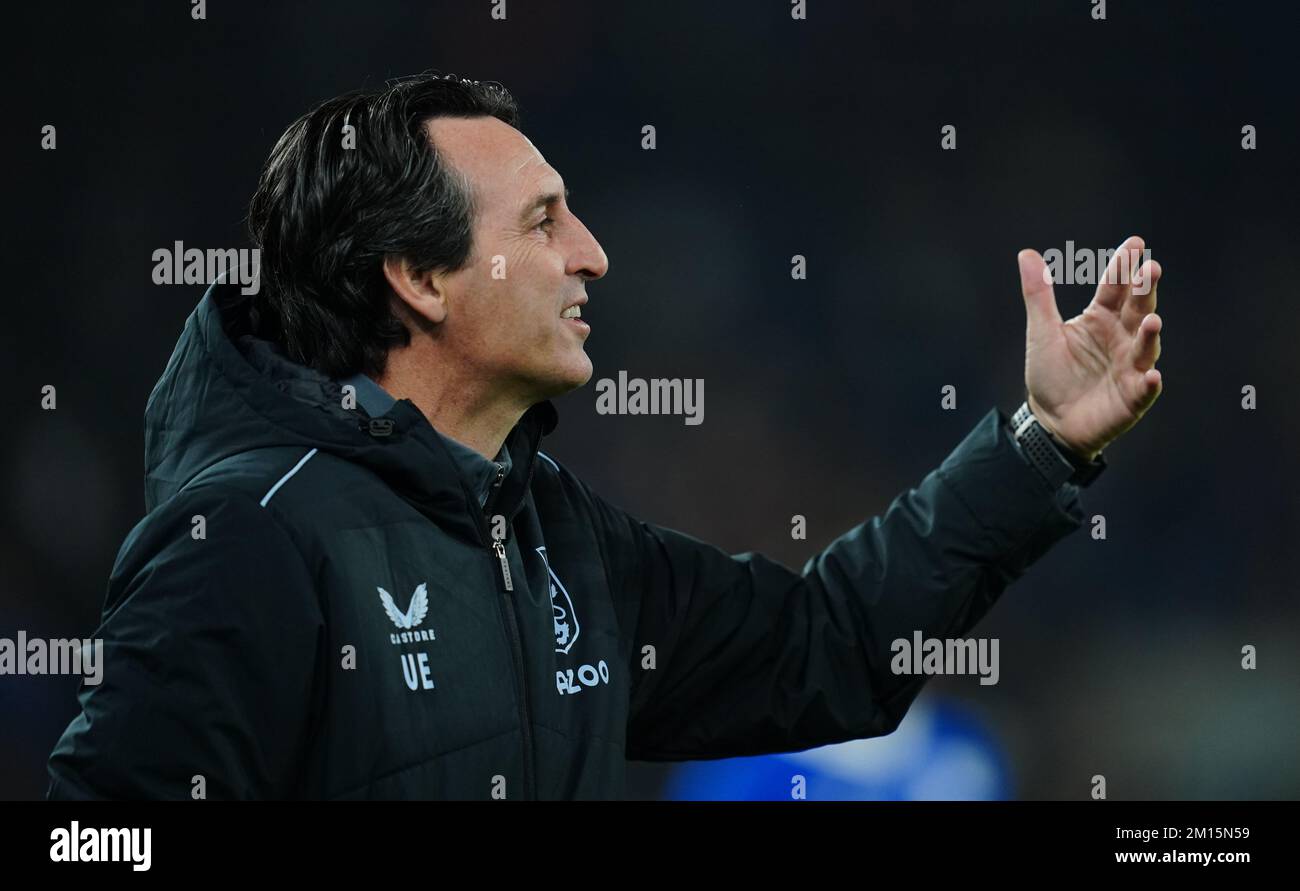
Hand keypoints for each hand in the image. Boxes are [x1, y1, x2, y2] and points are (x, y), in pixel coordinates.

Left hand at [1018, 235, 1163, 460]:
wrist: (1050, 420)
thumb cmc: (1051, 374)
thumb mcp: (1042, 332)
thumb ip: (1038, 295)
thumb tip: (1026, 253)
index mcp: (1101, 318)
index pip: (1115, 288)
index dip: (1123, 267)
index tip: (1134, 243)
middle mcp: (1122, 338)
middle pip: (1137, 310)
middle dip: (1145, 291)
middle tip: (1151, 269)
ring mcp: (1130, 367)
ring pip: (1145, 347)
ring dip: (1150, 335)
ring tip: (1152, 321)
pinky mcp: (1132, 397)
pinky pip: (1144, 389)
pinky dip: (1149, 383)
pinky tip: (1152, 376)